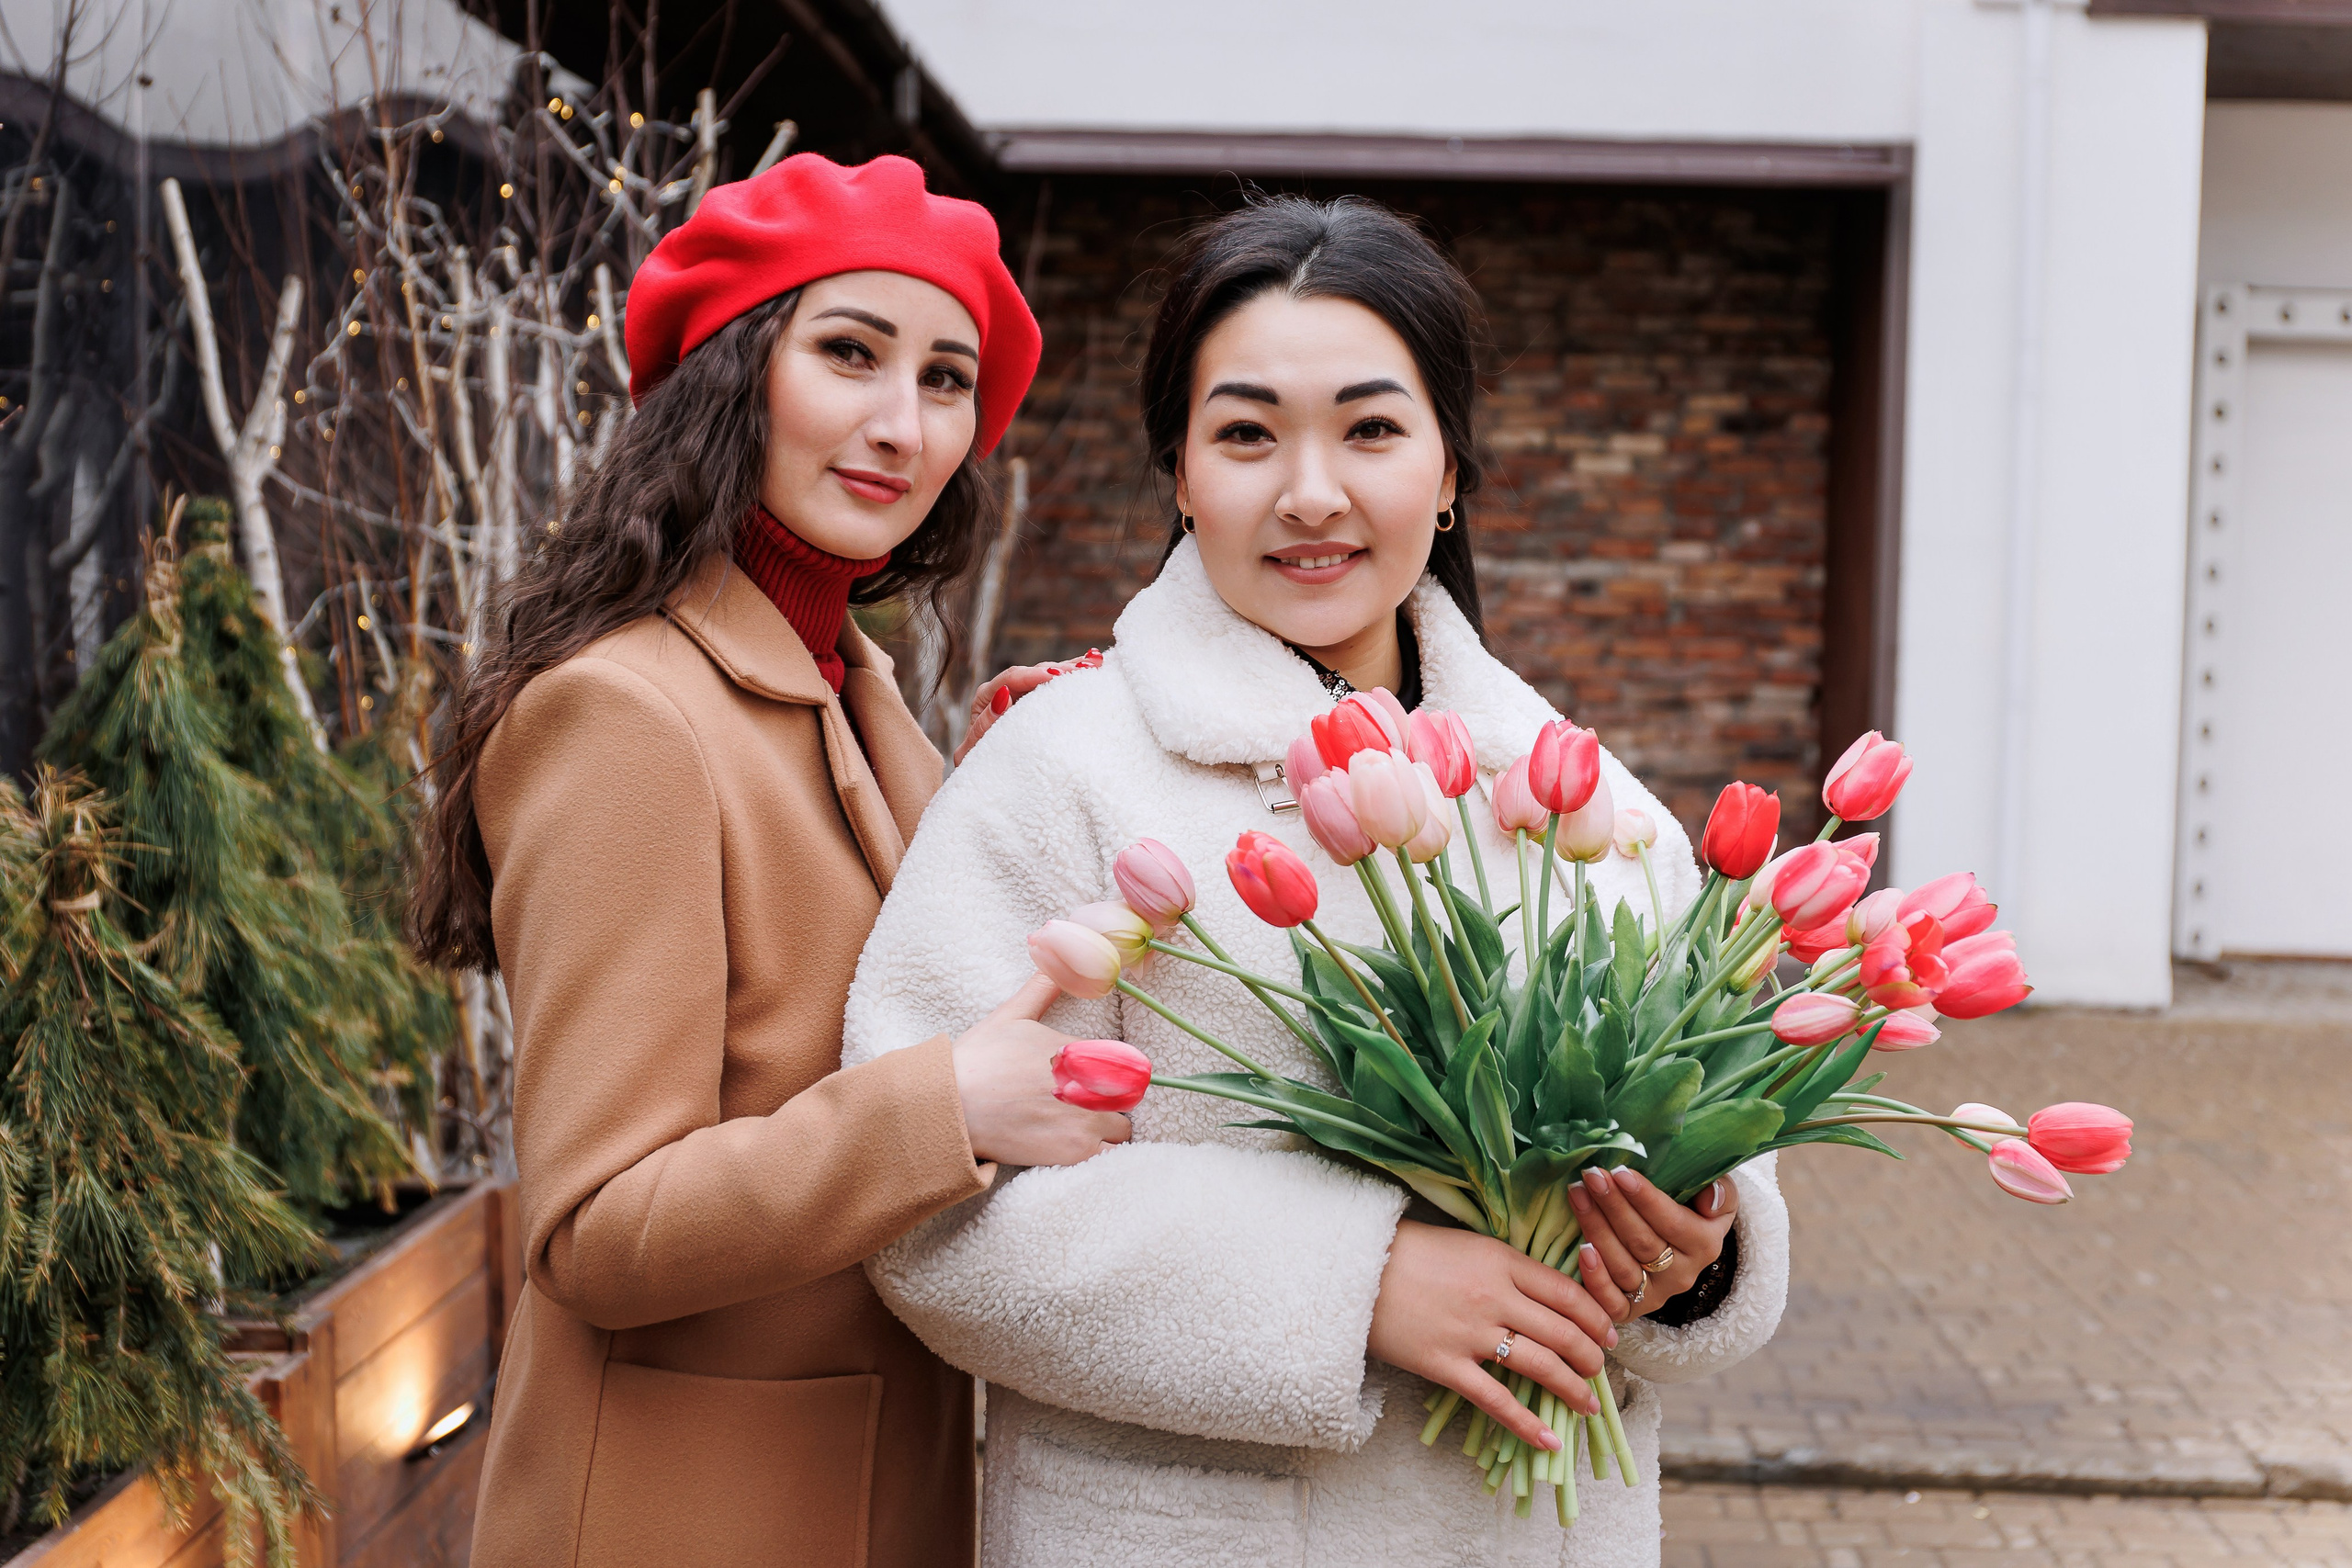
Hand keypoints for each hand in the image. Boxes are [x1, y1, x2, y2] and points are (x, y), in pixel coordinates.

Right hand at [952, 973, 1133, 1166]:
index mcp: (1083, 1048)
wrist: (952, 1106)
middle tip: (1078, 1104)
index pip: (1122, 1061)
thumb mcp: (1012, 1014)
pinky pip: (1110, 1156)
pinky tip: (1076, 1148)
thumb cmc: (978, 1059)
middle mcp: (1093, 1082)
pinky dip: (1101, 1155)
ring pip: (1121, 1128)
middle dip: (1109, 1100)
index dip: (1104, 1071)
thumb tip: (1051, 946)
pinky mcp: (1076, 1151)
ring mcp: (1087, 1118)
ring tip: (1075, 1128)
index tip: (1085, 1078)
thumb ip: (1043, 988)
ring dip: (1106, 1129)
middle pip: (1127, 1096)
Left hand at [955, 650, 1103, 763]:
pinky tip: (1094, 668)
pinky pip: (1056, 688)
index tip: (1055, 675)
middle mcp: (1005, 691)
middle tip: (1087, 666)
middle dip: (1060, 668)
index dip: (1034, 675)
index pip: (1011, 679)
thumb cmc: (979, 767)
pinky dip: (1074, 679)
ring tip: (1096, 663)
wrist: (987, 781)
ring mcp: (1023, 696)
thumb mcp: (976, 751)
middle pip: (1034, 673)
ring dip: (1072, 670)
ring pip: (1048, 676)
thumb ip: (986, 724)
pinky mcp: (1037, 703)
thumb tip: (1004, 695)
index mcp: (987, 698)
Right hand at [1365, 1220, 1619, 1452]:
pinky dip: (1526, 1424)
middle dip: (1591, 1356)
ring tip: (1586, 1402)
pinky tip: (1549, 1440)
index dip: (1596, 1317)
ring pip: (1540, 1366)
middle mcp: (1494, 1297)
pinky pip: (1496, 1400)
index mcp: (1502, 1261)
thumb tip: (1550, 1293)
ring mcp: (1470, 1334)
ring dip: (1573, 1388)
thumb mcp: (1469, 1244)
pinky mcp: (1445, 1365)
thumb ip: (1509, 1267)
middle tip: (1600, 1369)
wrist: (1356, 1269)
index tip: (1608, 1333)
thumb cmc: (1413, 1252)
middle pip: (1563, 1332)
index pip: (1567, 1293)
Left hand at [1566, 1167, 1737, 1321]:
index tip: (1620, 1172)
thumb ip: (1722, 1194)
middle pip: (1641, 1241)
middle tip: (1591, 1175)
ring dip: (1596, 1228)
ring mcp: (1655, 1295)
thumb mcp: (1717, 1197)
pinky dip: (1596, 1278)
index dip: (1645, 1198)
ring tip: (1577, 1194)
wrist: (1678, 1246)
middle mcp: (1682, 1275)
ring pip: (1622, 1266)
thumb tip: (1711, 1197)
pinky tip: (1581, 1249)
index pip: (1672, 1222)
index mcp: (1704, 1245)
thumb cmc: (1692, 1210)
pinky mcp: (1631, 1310)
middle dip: (1613, 1205)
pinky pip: (1612, 1302)